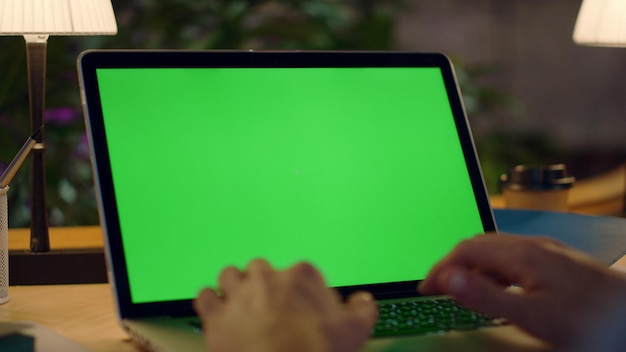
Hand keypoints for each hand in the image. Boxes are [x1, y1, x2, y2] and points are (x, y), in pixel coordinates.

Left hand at [193, 259, 376, 351]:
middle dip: (265, 285)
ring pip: (230, 276)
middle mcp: (267, 278)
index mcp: (300, 276)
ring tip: (241, 304)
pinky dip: (210, 302)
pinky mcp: (216, 315)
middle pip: (262, 269)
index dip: (301, 291)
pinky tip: (217, 311)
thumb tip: (364, 302)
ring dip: (234, 287)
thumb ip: (361, 311)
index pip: (301, 272)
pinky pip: (205, 297)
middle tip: (271, 307)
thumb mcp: (354, 332)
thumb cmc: (315, 351)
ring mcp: (239, 294)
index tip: (302, 306)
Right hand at [419, 234, 625, 348]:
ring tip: (462, 290)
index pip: (466, 250)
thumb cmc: (589, 319)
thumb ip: (487, 297)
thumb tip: (449, 279)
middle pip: (478, 245)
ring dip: (472, 266)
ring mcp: (546, 251)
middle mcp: (532, 246)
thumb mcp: (532, 315)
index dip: (441, 268)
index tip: (426, 289)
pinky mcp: (557, 260)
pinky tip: (498, 287)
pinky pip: (513, 257)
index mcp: (521, 255)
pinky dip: (492, 269)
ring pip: (496, 249)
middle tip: (438, 290)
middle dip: (452, 264)